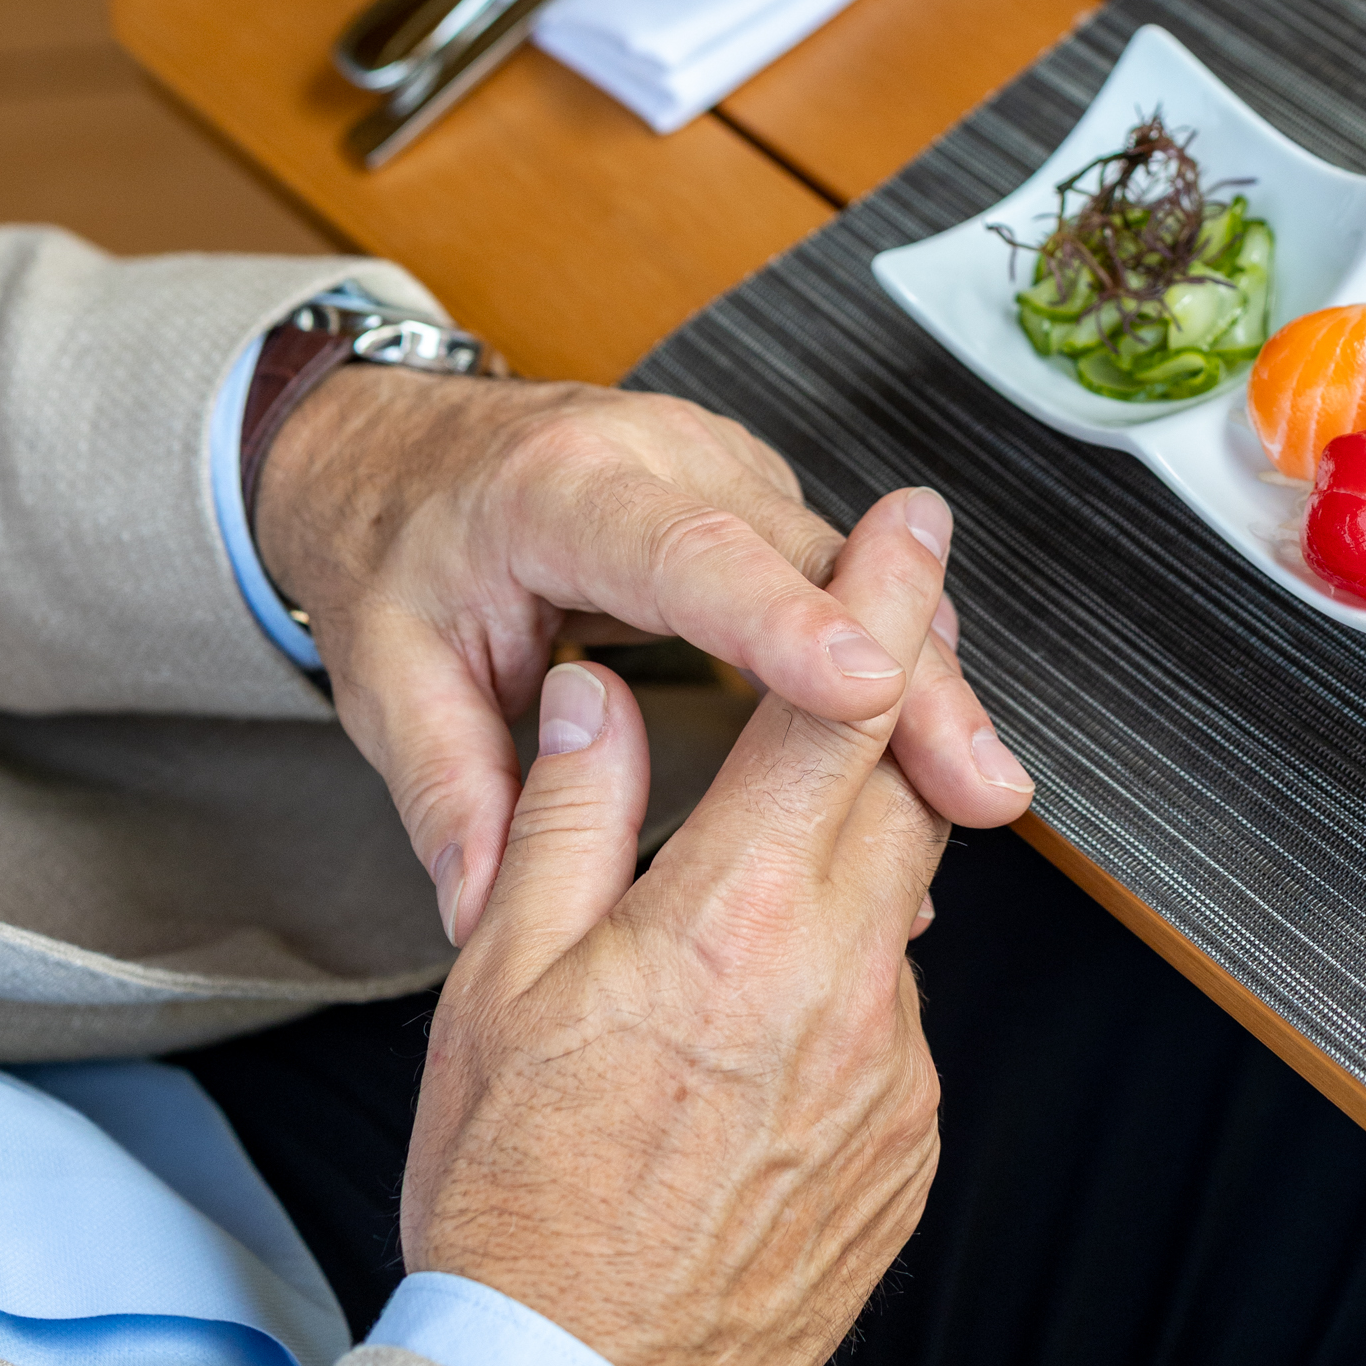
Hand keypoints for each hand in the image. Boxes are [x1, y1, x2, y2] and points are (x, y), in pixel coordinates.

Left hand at [254, 364, 1031, 942]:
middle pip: (809, 564)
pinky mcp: (757, 499)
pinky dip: (894, 660)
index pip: (685, 551)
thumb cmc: (395, 548)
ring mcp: (724, 468)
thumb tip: (486, 919)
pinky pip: (842, 579)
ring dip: (921, 677)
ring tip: (977, 789)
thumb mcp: (386, 670)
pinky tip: (934, 748)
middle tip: (979, 787)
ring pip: (852, 570)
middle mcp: (664, 458)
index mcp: (560, 489)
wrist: (400, 446)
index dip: (779, 616)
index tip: (861, 680)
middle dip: (907, 675)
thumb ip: (449, 792)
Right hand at [403, 486, 950, 1365]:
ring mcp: (890, 1070)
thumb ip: (571, 815)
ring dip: (844, 881)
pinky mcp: (910, 1147)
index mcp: (736, 914)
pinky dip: (843, 1001)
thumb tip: (601, 696)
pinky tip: (759, 1049)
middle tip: (842, 686)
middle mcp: (842, 979)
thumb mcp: (502, 980)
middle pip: (899, 790)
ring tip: (741, 936)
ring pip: (897, 911)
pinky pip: (894, 1025)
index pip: (838, 708)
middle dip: (880, 722)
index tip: (915, 520)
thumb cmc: (517, 1191)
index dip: (884, 597)